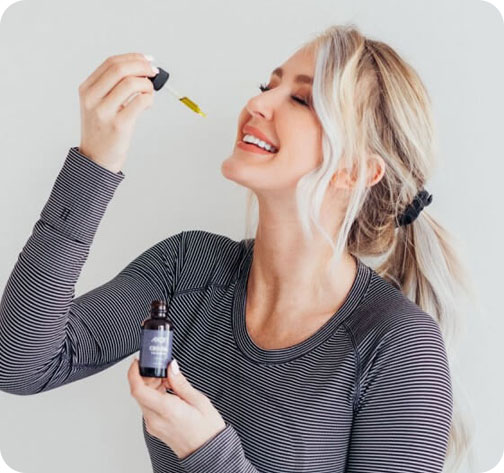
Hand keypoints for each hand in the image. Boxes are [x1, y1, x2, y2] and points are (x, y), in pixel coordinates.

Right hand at [78, 53, 157, 172]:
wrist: (96, 160)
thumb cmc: (103, 132)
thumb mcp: (99, 105)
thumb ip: (114, 87)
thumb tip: (142, 69)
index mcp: (87, 89)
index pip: (111, 63)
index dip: (133, 58)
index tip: (147, 60)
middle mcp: (92, 98)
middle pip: (120, 69)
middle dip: (142, 66)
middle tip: (154, 72)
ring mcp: (104, 112)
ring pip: (131, 83)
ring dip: (147, 84)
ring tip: (150, 92)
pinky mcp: (119, 125)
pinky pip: (139, 102)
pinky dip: (149, 98)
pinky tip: (148, 103)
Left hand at [127, 358, 226, 459]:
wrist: (209, 451)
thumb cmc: (207, 429)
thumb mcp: (198, 400)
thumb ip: (180, 382)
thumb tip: (171, 366)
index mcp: (166, 410)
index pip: (138, 390)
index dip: (134, 373)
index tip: (137, 362)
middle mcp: (155, 419)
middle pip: (139, 393)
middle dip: (145, 377)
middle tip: (159, 367)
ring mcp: (154, 425)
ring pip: (143, 400)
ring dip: (150, 386)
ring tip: (168, 379)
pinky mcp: (155, 428)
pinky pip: (148, 407)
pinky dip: (153, 395)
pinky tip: (167, 390)